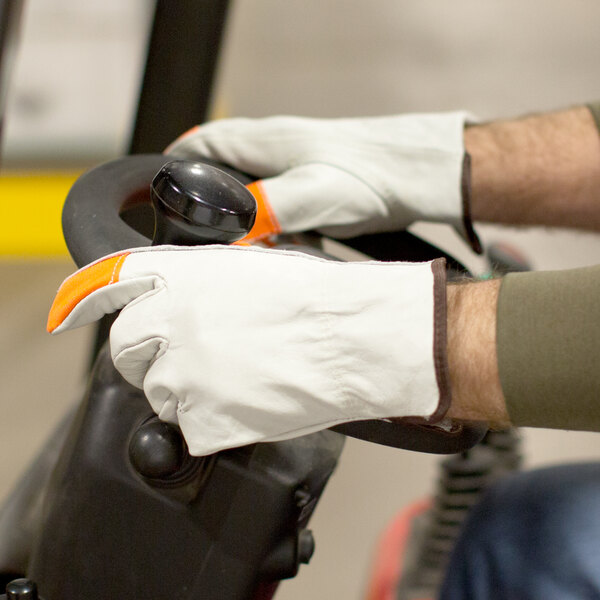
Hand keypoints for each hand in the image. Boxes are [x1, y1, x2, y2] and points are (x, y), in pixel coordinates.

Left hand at [48, 245, 448, 455]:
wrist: (350, 338)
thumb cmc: (319, 299)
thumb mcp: (252, 270)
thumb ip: (203, 283)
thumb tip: (184, 301)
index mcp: (181, 277)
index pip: (110, 284)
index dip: (87, 298)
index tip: (72, 310)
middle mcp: (168, 321)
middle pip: (125, 351)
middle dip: (147, 358)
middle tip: (186, 362)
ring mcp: (180, 373)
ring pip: (159, 395)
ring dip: (188, 393)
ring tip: (237, 382)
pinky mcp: (200, 420)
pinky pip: (191, 430)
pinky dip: (215, 424)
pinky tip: (250, 405)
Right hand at [166, 113, 478, 246]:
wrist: (412, 175)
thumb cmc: (366, 175)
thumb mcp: (311, 193)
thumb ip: (266, 210)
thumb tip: (229, 233)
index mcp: (262, 142)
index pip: (202, 144)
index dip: (177, 165)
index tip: (162, 194)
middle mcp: (272, 150)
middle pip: (221, 170)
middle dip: (207, 199)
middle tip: (200, 233)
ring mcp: (292, 166)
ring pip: (249, 191)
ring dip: (240, 217)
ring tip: (238, 248)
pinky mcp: (311, 185)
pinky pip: (277, 205)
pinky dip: (270, 225)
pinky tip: (278, 246)